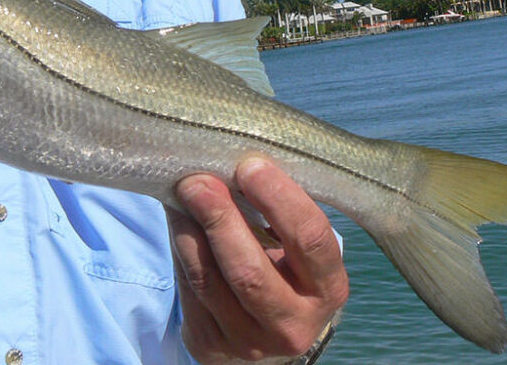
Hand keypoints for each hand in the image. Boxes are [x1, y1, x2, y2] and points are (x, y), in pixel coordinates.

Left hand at [168, 157, 348, 363]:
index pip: (309, 239)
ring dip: (190, 230)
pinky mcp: (211, 346)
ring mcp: (250, 343)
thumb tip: (233, 159)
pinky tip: (179, 219)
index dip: (279, 198)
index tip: (250, 165)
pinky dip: (180, 247)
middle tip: (199, 180)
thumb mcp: (297, 246)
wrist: (266, 328)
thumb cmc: (285, 266)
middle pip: (250, 271)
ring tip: (183, 192)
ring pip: (209, 281)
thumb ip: (277, 210)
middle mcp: (293, 324)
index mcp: (327, 289)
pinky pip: (188, 290)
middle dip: (220, 218)